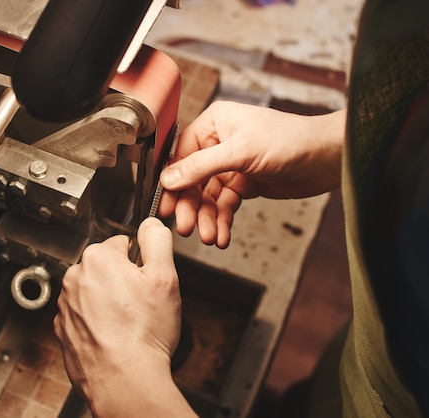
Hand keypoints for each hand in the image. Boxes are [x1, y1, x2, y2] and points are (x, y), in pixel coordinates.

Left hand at [54, 218, 194, 416]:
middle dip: (124, 282)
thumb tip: (151, 224)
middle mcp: (75, 278)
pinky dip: (99, 324)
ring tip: (130, 324)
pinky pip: (85, 317)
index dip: (140, 262)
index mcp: (97, 258)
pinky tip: (116, 337)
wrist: (123, 380)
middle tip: (142, 305)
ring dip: (111, 303)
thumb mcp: (164, 276)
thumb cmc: (144, 332)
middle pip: (107, 268)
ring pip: (95, 293)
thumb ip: (157, 241)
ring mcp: (66, 306)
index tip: (148, 280)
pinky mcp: (64, 330)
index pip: (123, 243)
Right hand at [159, 101, 345, 247]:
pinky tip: (221, 234)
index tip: (167, 206)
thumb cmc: (291, 140)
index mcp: (214, 124)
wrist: (328, 159)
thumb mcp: (241, 152)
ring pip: (208, 196)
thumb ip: (201, 166)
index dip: (174, 183)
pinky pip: (225, 204)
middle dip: (191, 206)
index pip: (182, 155)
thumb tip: (169, 179)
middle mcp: (219, 144)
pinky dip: (222, 220)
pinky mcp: (244, 184)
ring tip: (209, 236)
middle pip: (193, 180)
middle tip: (187, 228)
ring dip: (207, 218)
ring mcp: (232, 165)